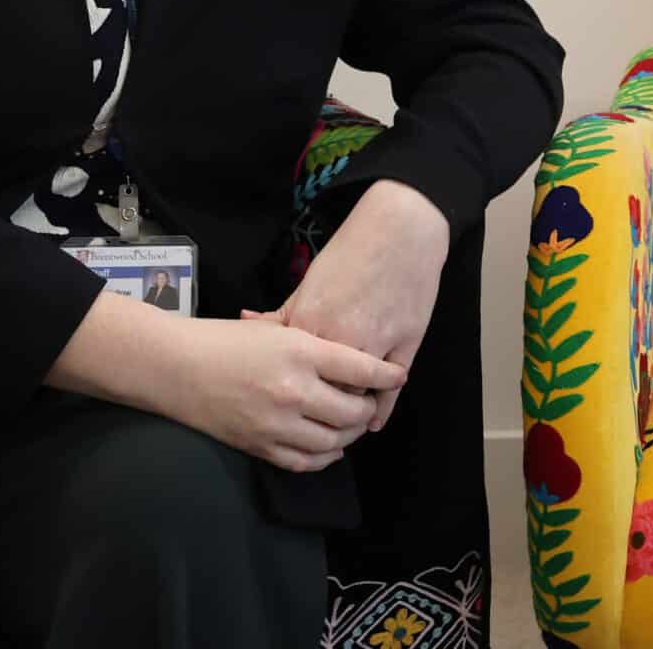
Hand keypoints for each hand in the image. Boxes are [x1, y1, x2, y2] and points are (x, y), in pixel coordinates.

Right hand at [170, 314, 405, 472]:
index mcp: (301, 351)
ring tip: (352, 424)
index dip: (387, 374)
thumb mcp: (277, 328)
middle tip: (370, 401)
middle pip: (353, 411)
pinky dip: (325, 457)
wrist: (174, 367)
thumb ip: (315, 342)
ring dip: (350, 435)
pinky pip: (306, 462)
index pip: (361, 368)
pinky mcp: (259, 446)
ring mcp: (276, 423)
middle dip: (368, 408)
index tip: (399, 375)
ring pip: (335, 442)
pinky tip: (330, 447)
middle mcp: (294, 390)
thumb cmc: (224, 340)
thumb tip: (353, 354)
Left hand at [245, 179, 448, 431]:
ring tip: (341, 422)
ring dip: (349, 411)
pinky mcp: (404, 344)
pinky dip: (382, 407)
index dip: (288, 394)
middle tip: (312, 419)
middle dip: (317, 409)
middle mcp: (340, 340)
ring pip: (356, 396)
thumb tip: (248, 322)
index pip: (292, 376)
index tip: (283, 402)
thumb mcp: (311, 282)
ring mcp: (375, 344)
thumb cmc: (354, 252)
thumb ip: (283, 312)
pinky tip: (373, 421)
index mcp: (310, 325)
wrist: (401, 230)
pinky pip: (389, 388)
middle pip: (322, 394)